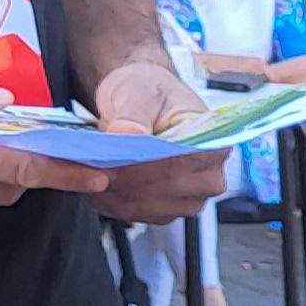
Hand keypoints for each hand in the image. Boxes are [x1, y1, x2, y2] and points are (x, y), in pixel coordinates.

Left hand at [85, 59, 231, 222]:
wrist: (139, 98)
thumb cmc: (147, 91)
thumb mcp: (138, 90)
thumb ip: (133, 112)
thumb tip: (128, 133)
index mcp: (213, 143)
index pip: (180, 164)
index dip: (143, 166)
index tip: (112, 161)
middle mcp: (210, 175)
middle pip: (166, 190)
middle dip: (127, 181)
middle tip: (94, 168)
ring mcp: (191, 196)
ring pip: (152, 208)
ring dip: (118, 195)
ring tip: (92, 175)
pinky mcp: (169, 207)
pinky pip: (141, 215)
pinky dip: (115, 204)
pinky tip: (97, 187)